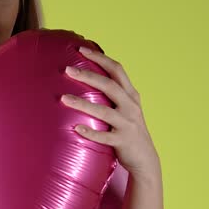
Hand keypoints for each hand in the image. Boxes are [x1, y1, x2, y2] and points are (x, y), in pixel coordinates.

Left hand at [60, 46, 162, 180]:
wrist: (145, 159)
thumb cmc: (130, 131)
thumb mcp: (127, 108)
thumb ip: (114, 95)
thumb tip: (89, 78)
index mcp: (131, 95)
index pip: (117, 69)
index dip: (100, 58)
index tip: (81, 49)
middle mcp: (131, 106)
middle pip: (109, 85)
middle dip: (88, 76)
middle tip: (68, 70)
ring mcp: (127, 124)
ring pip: (104, 111)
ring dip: (82, 104)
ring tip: (63, 99)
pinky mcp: (123, 141)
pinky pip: (104, 137)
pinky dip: (90, 132)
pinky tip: (76, 129)